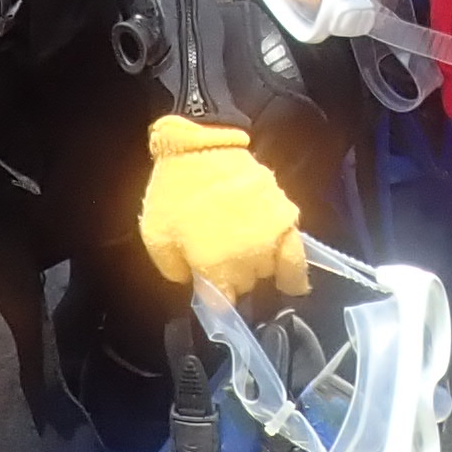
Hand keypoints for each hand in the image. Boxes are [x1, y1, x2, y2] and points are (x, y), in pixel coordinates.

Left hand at [136, 116, 307, 295]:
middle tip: (222, 258)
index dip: (217, 300)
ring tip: (246, 253)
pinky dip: (294, 272)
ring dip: (258, 267)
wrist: (200, 147)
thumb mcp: (155, 236)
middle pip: (247, 285)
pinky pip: (297, 256)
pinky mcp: (286, 216)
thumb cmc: (174, 191)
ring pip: (270, 270)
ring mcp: (272, 237)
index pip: (224, 305)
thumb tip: (194, 283)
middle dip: (235, 278)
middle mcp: (248, 257)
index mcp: (215, 265)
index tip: (213, 292)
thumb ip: (174, 270)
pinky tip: (292, 282)